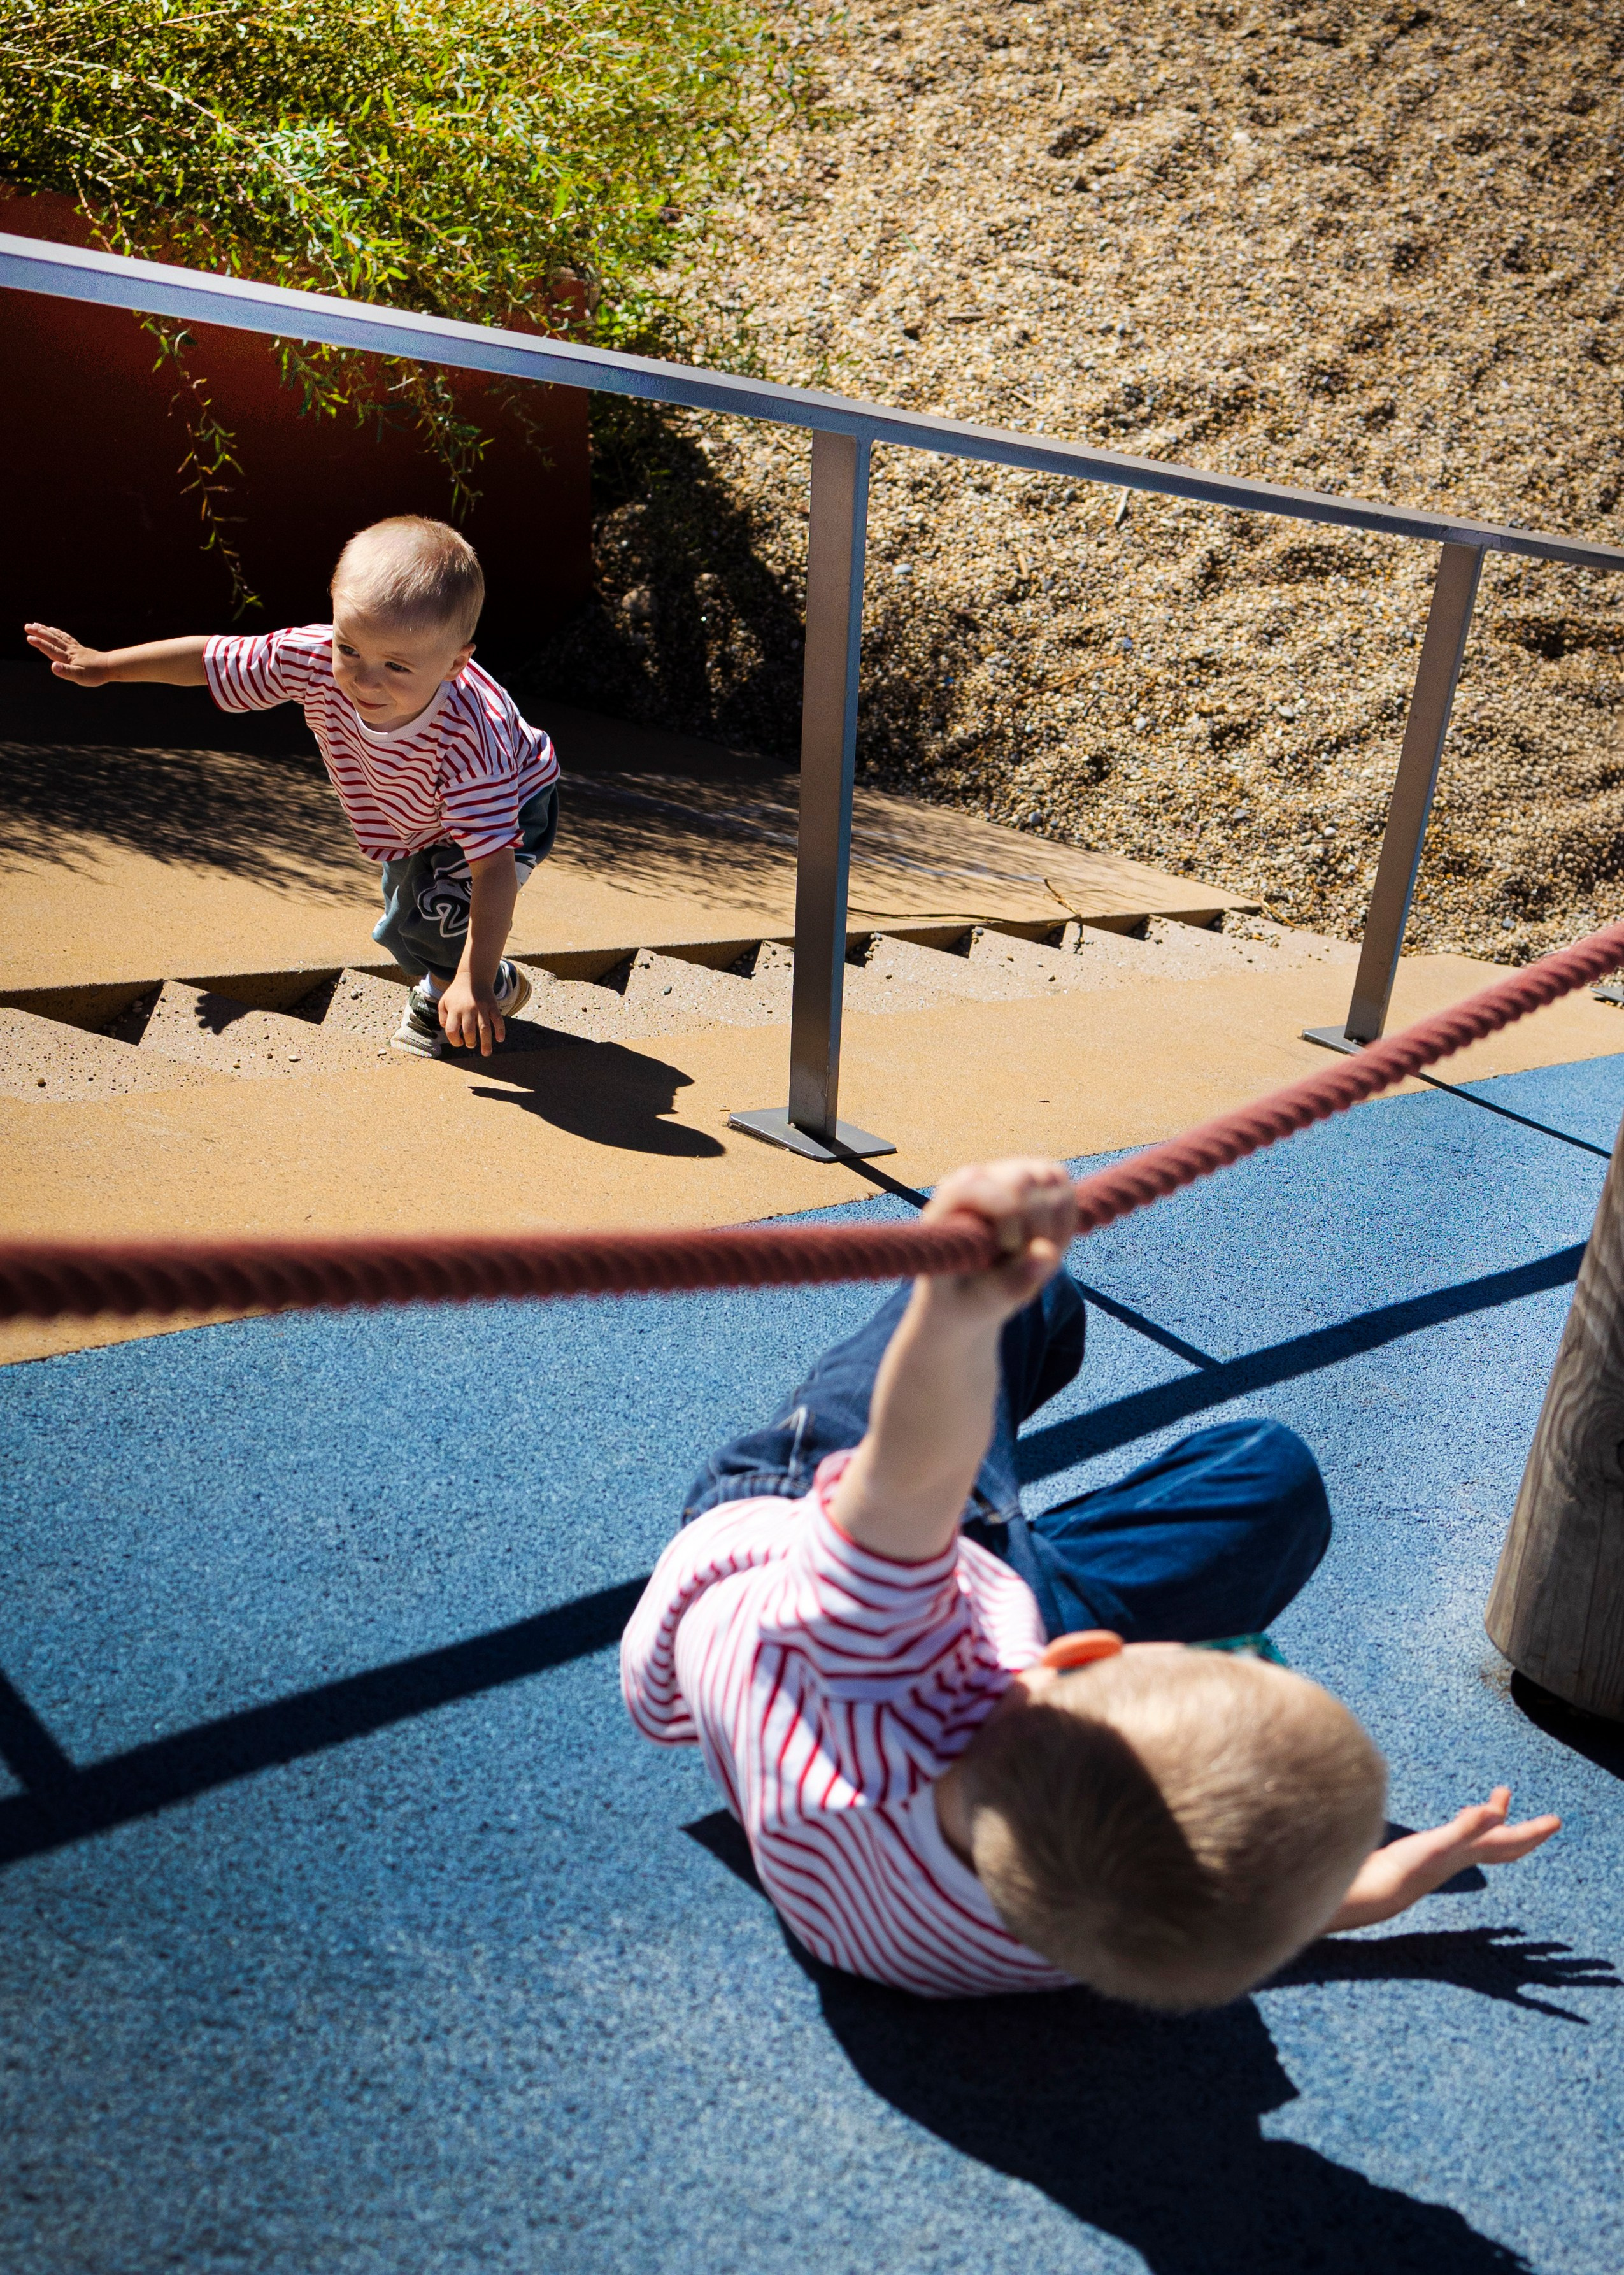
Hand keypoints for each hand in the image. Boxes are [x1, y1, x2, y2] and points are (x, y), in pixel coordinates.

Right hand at [25, 622, 116, 685]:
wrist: (110, 667)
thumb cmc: (95, 674)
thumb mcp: (79, 677)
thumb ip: (65, 672)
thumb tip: (52, 666)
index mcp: (67, 658)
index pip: (51, 649)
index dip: (40, 643)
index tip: (29, 637)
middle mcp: (69, 651)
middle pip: (52, 639)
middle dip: (39, 633)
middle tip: (27, 626)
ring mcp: (74, 648)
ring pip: (58, 637)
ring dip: (46, 631)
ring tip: (36, 625)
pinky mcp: (79, 648)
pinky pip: (65, 638)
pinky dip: (57, 633)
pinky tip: (53, 630)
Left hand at [438, 972, 504, 1055]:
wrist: (473, 976)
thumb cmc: (457, 992)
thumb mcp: (444, 1002)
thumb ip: (442, 1017)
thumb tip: (447, 1030)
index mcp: (455, 1009)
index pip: (452, 1030)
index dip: (454, 1040)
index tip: (458, 1042)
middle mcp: (468, 1009)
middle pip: (469, 1032)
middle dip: (470, 1042)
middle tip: (471, 1044)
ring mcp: (482, 1007)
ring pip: (484, 1029)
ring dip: (486, 1043)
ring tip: (486, 1053)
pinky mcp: (492, 1005)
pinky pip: (498, 1019)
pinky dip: (500, 1030)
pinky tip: (500, 1039)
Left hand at [918, 1158, 1077, 1326]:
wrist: (971, 1292)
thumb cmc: (967, 1297)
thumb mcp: (981, 1302)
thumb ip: (1009, 1283)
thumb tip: (1046, 1254)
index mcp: (947, 1205)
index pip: (975, 1184)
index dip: (1006, 1213)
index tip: (1009, 1248)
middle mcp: (975, 1179)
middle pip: (1021, 1180)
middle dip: (1037, 1226)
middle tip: (1031, 1265)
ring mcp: (1005, 1174)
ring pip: (1049, 1179)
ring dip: (1056, 1226)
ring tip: (1039, 1258)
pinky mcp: (1033, 1178)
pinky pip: (1062, 1183)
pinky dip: (1067, 1217)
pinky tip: (1052, 1243)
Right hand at [1328, 1787, 1561, 1931]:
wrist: (1375, 1890)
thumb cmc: (1406, 1869)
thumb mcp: (1439, 1843)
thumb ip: (1468, 1828)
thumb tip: (1497, 1813)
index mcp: (1471, 1853)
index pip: (1511, 1841)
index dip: (1535, 1831)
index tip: (1557, 1821)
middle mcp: (1463, 1856)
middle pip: (1503, 1844)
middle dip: (1522, 1829)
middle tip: (1539, 1814)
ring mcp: (1446, 1856)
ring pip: (1481, 1841)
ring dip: (1494, 1823)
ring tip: (1494, 1806)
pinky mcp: (1429, 1854)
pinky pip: (1460, 1838)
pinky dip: (1466, 1826)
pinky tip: (1458, 1821)